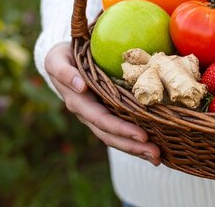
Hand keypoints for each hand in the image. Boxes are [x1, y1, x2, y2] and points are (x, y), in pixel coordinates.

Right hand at [45, 42, 160, 165]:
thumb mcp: (57, 60)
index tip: (142, 136)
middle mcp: (88, 114)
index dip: (121, 129)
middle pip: (111, 135)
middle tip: (156, 154)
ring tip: (157, 157)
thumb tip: (80, 86)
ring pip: (116, 138)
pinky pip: (120, 131)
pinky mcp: (106, 114)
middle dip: (133, 146)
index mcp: (78, 102)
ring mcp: (97, 116)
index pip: (102, 120)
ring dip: (136, 149)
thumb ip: (64, 72)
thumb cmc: (62, 57)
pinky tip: (153, 146)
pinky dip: (135, 141)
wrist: (61, 61)